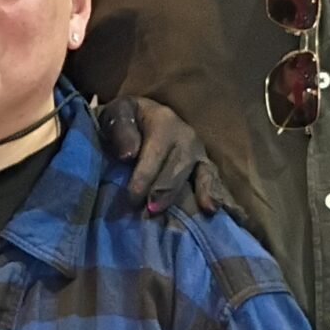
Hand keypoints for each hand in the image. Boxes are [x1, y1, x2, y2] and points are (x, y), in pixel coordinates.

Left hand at [93, 95, 224, 216]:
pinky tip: (212, 209)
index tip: (132, 198)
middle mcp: (186, 136)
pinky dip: (215, 194)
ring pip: (201, 174)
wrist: (141, 117)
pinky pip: (213, 180)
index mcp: (164, 121)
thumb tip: (128, 154)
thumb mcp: (115, 115)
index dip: (144, 177)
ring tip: (191, 213)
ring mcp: (199, 152)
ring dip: (195, 195)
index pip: (155, 153)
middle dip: (165, 191)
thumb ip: (120, 129)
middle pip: (179, 167)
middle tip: (150, 211)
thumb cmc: (125, 121)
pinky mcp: (205, 165)